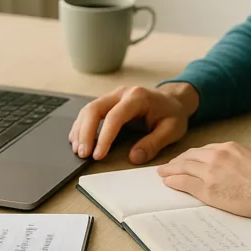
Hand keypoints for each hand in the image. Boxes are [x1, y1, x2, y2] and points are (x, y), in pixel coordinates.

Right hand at [68, 83, 199, 163]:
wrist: (173, 100)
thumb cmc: (172, 114)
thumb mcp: (172, 130)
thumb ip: (154, 143)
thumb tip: (134, 157)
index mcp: (138, 97)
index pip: (114, 116)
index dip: (104, 137)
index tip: (98, 156)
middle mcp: (122, 93)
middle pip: (94, 109)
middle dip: (85, 133)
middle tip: (83, 154)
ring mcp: (113, 96)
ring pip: (88, 109)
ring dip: (80, 130)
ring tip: (77, 150)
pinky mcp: (108, 102)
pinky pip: (90, 112)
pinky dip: (81, 126)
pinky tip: (77, 140)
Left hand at [156, 142, 250, 221]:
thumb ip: (241, 162)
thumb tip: (238, 171)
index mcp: (230, 148)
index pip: (205, 150)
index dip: (193, 156)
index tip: (187, 159)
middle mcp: (218, 155)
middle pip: (190, 156)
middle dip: (178, 161)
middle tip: (168, 165)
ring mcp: (211, 172)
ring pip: (184, 167)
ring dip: (171, 169)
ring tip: (163, 172)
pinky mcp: (208, 189)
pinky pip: (185, 183)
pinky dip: (174, 181)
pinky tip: (168, 182)